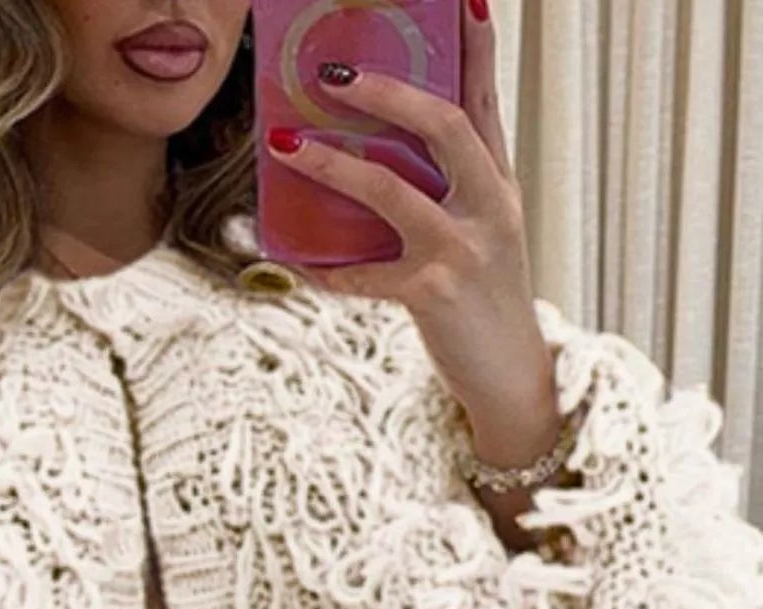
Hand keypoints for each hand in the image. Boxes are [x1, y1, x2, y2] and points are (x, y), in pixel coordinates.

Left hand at [267, 2, 560, 468]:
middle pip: (444, 125)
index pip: (485, 102)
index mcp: (500, 185)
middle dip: (390, 92)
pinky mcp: (432, 295)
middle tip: (335, 74)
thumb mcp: (483, 236)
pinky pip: (362, 274)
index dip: (475, 49)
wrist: (512, 379)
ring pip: (392, 190)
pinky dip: (324, 270)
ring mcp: (463, 250)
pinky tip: (294, 262)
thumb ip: (449, 193)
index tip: (465, 0)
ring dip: (333, 164)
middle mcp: (489, 207)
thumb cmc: (485, 303)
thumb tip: (379, 157)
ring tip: (287, 145)